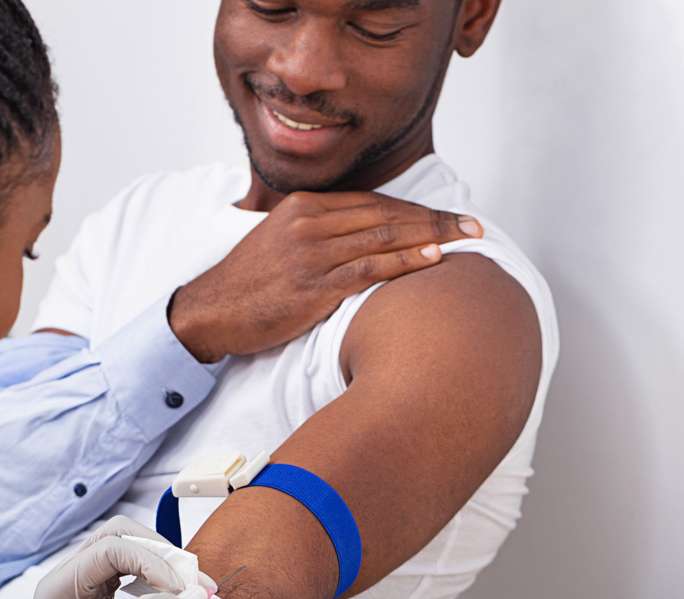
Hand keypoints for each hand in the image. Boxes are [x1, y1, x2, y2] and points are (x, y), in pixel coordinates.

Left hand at [13, 517, 188, 598]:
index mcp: (59, 585)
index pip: (108, 548)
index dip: (147, 561)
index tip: (174, 589)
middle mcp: (73, 572)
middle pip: (120, 533)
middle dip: (160, 550)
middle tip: (191, 581)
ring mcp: (88, 576)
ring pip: (130, 544)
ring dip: (164, 559)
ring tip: (194, 586)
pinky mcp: (101, 587)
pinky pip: (133, 566)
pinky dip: (160, 574)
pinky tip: (178, 593)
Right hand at [169, 191, 482, 361]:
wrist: (210, 312)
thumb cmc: (246, 285)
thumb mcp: (277, 242)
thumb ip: (315, 233)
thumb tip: (355, 238)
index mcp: (301, 207)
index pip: (371, 202)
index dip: (413, 209)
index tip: (445, 216)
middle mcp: (308, 223)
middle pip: (384, 214)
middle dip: (434, 218)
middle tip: (473, 224)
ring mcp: (311, 254)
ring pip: (383, 237)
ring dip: (431, 235)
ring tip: (467, 238)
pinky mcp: (312, 286)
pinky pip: (369, 268)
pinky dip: (405, 261)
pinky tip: (433, 257)